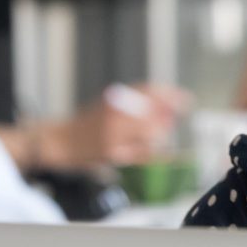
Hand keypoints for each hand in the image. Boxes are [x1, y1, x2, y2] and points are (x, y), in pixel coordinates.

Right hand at [42, 82, 188, 167]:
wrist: (60, 141)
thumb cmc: (88, 123)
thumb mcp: (109, 104)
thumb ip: (135, 102)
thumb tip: (168, 106)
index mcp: (115, 99)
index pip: (150, 92)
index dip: (171, 95)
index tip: (186, 100)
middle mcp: (115, 115)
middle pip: (154, 115)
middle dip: (168, 119)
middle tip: (171, 121)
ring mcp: (113, 136)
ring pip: (150, 135)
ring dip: (160, 136)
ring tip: (158, 136)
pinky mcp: (111, 154)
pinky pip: (141, 154)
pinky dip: (152, 152)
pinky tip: (153, 150)